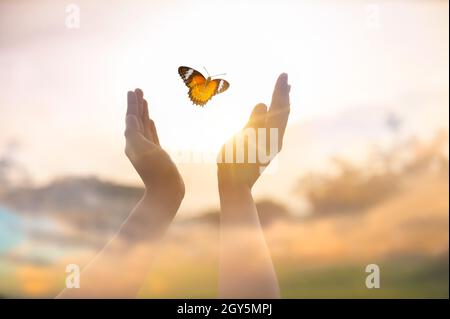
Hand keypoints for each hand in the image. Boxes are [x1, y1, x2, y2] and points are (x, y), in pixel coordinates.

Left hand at [125, 89, 183, 201]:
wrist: (167, 191)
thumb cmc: (156, 171)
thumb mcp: (142, 149)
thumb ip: (134, 132)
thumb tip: (131, 118)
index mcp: (132, 141)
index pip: (131, 118)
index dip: (132, 104)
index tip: (133, 90)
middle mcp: (137, 144)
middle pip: (136, 120)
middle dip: (137, 105)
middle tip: (138, 90)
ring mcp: (148, 150)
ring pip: (144, 126)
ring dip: (143, 113)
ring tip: (144, 101)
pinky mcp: (157, 155)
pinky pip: (152, 136)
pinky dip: (150, 126)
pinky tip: (150, 121)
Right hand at [217, 73, 290, 189]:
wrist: (236, 186)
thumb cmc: (234, 163)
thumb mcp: (240, 140)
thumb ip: (253, 121)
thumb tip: (263, 103)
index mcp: (270, 135)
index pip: (279, 108)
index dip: (280, 90)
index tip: (283, 74)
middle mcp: (276, 139)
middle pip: (284, 112)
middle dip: (284, 93)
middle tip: (285, 77)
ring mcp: (273, 144)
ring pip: (282, 119)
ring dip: (283, 103)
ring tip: (285, 90)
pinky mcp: (268, 147)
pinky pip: (276, 125)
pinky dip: (276, 113)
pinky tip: (272, 111)